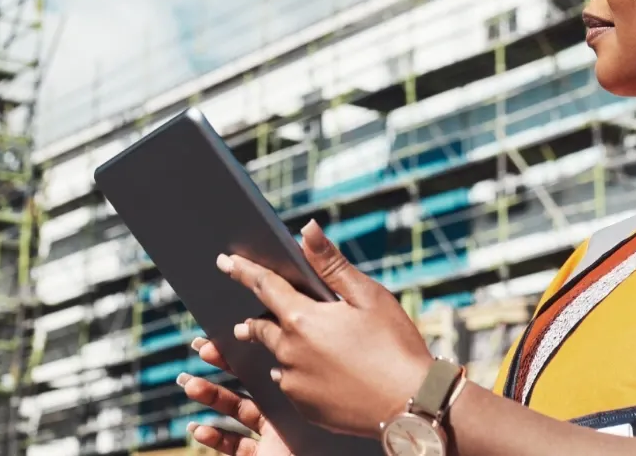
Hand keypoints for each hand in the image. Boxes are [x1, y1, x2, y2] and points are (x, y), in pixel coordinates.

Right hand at [181, 336, 294, 455]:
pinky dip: (214, 437)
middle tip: (201, 350)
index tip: (222, 336)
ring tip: (190, 386)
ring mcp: (271, 436)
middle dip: (222, 364)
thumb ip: (278, 375)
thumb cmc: (314, 441)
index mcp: (296, 394)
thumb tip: (260, 337)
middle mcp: (285, 412)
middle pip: (247, 383)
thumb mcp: (296, 403)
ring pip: (236, 411)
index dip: (242, 350)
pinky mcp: (261, 455)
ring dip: (211, 398)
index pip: (266, 365)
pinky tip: (198, 429)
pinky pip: (234, 444)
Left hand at [218, 219, 434, 436]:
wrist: (410, 405)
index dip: (244, 271)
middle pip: (262, 327)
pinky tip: (315, 374)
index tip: (225, 261)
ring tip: (288, 349)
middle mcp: (289, 351)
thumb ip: (332, 264)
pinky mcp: (304, 407)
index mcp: (303, 319)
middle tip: (246, 321)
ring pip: (278, 358)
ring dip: (279, 349)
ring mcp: (294, 383)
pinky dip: (296, 375)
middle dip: (253, 321)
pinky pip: (291, 385)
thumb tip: (307, 229)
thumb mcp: (368, 297)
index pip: (265, 286)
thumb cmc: (394, 346)